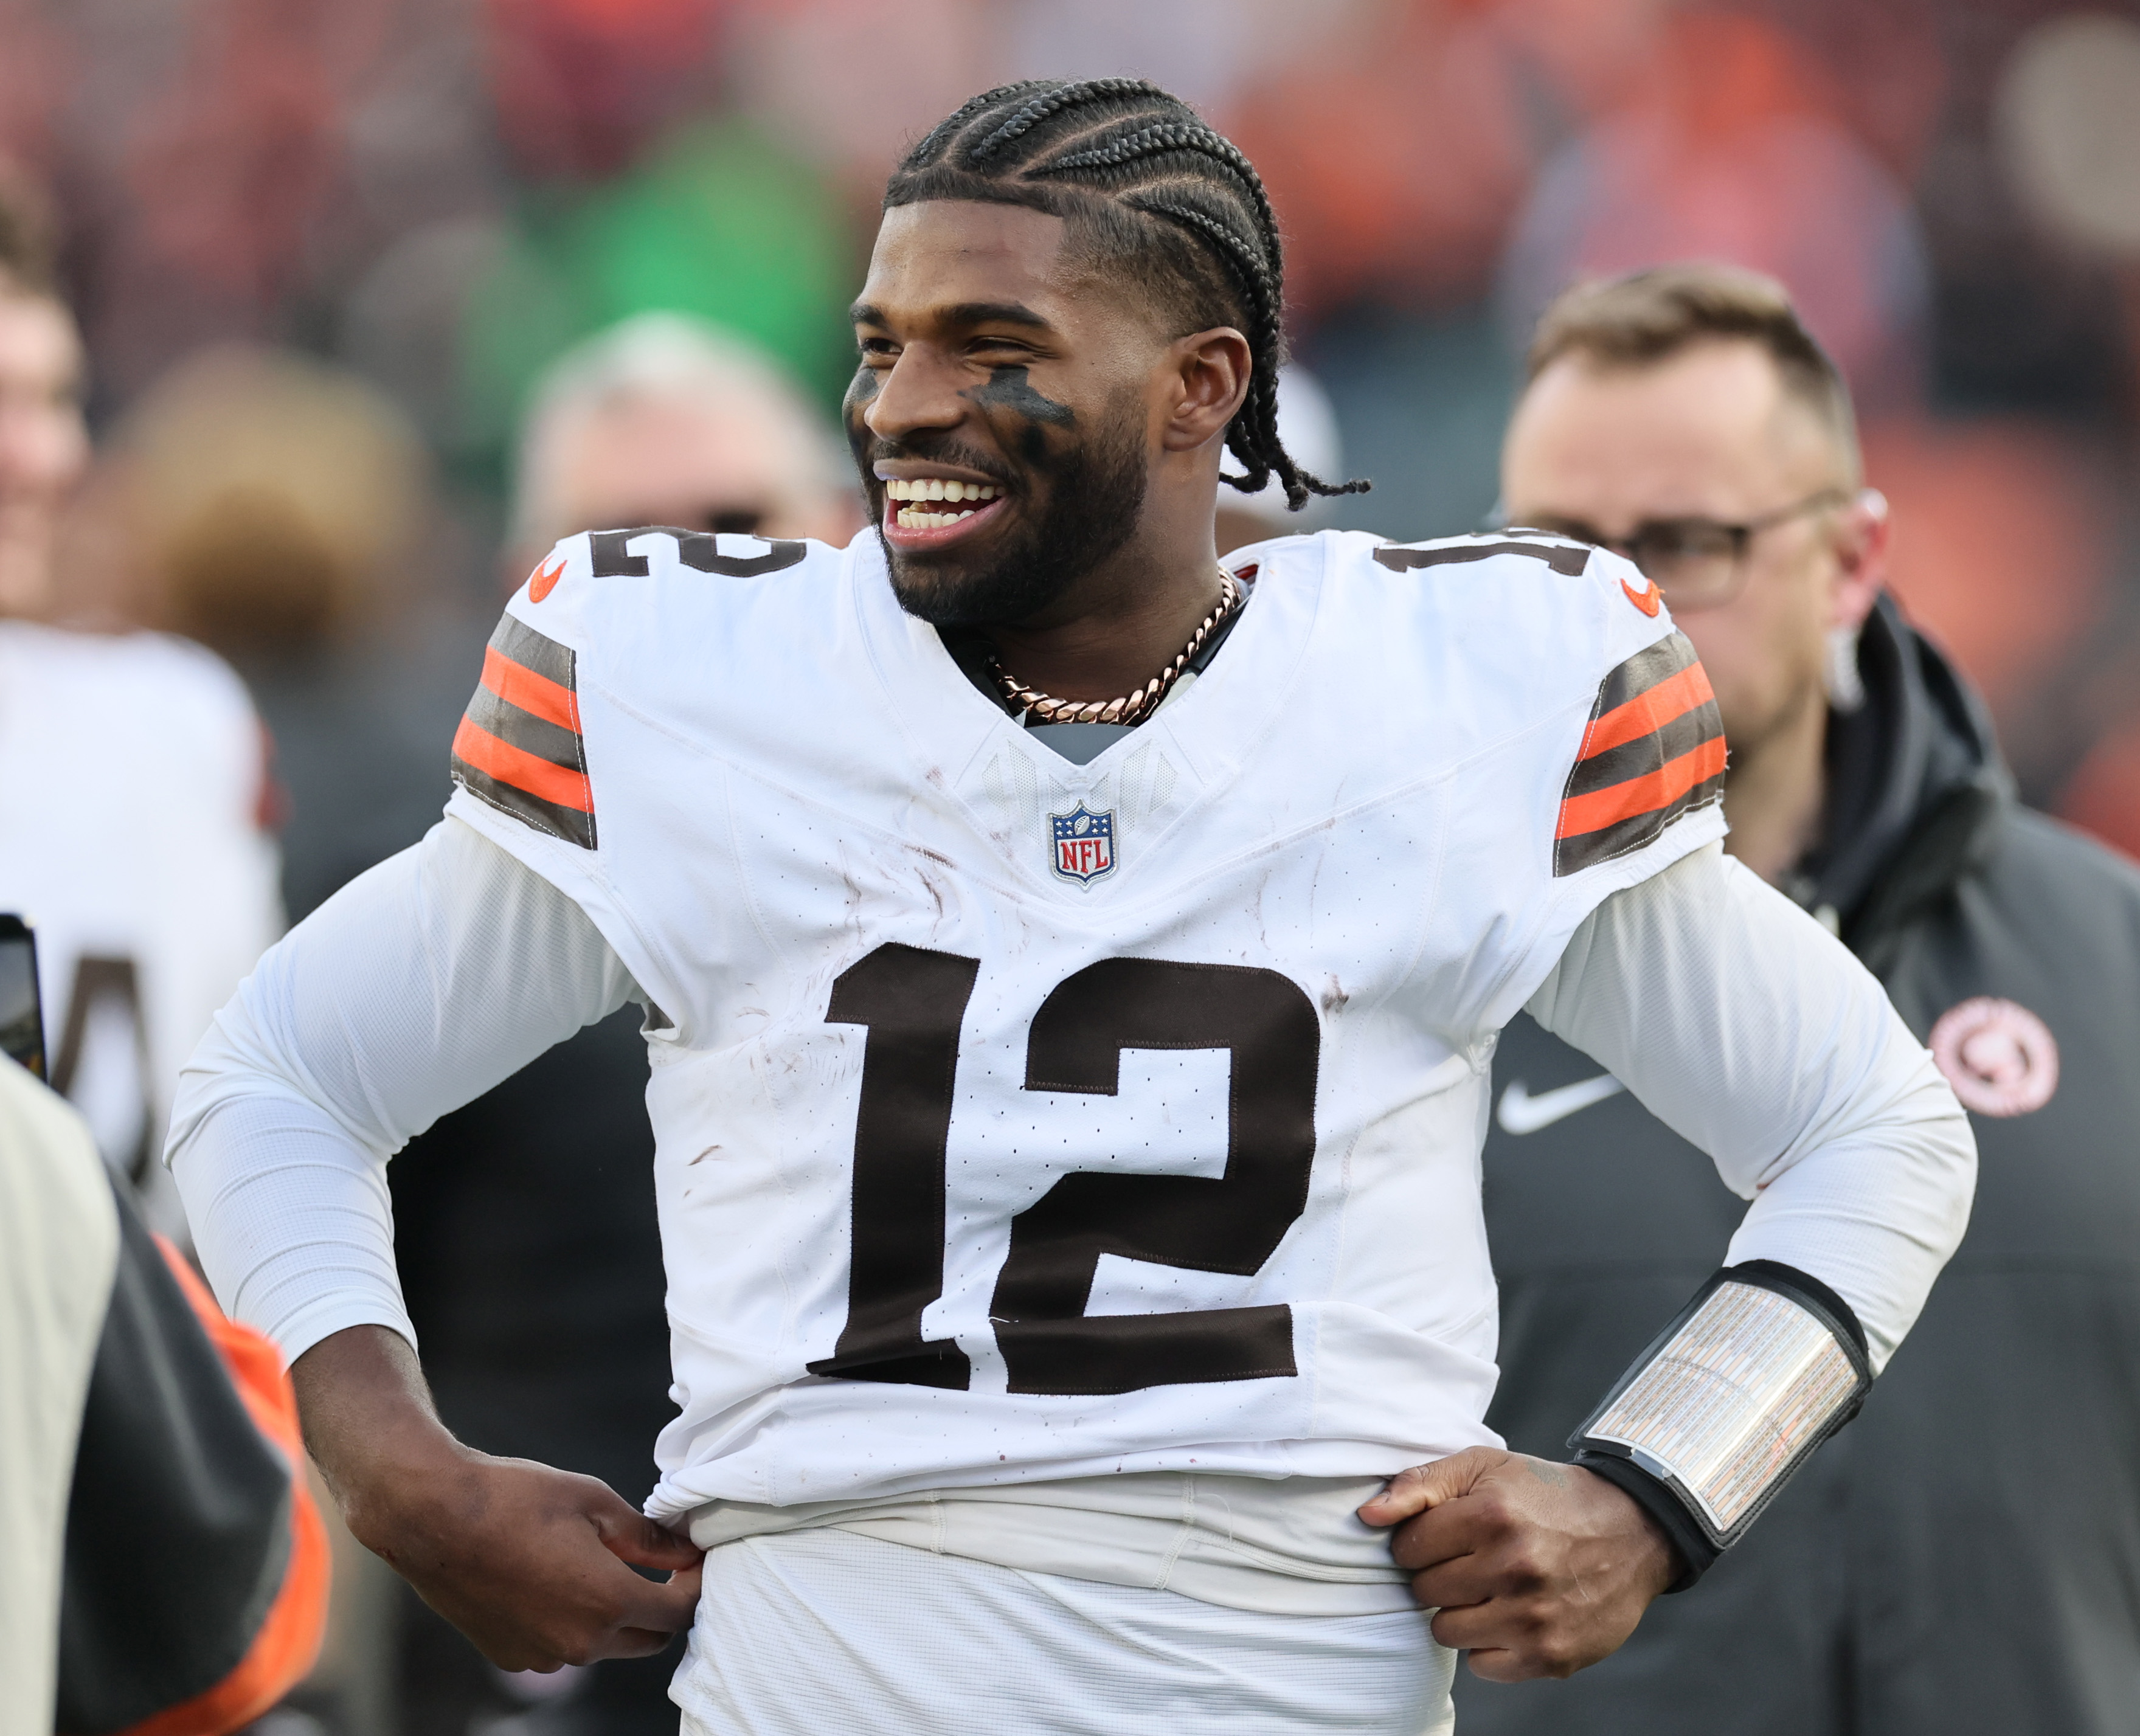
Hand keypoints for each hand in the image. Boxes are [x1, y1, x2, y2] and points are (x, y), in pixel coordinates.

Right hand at [294, 1326, 702, 1671]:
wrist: (432, 1517)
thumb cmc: (515, 1499)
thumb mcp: (594, 1502)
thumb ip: (647, 1535)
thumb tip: (685, 1551)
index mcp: (608, 1602)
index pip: (678, 1614)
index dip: (694, 1586)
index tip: (691, 1561)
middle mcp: (579, 1644)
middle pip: (648, 1639)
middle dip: (662, 1607)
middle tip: (661, 1567)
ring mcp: (542, 1657)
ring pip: (604, 1645)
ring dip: (616, 1616)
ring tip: (602, 1565)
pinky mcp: (511, 1656)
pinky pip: (562, 1648)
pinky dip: (574, 1623)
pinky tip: (557, 1581)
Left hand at [1358, 1447, 1678, 1680]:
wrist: (1631, 1531)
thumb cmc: (1546, 1496)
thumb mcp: (1485, 1467)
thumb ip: (1420, 1484)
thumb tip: (1367, 1515)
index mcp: (1492, 1515)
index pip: (1408, 1547)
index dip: (1420, 1541)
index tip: (1445, 1535)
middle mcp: (1514, 1568)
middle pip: (1424, 1591)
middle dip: (1439, 1575)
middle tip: (1471, 1561)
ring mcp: (1534, 1617)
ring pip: (1446, 1631)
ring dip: (1459, 1612)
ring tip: (1490, 1588)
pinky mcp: (1551, 1656)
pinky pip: (1482, 1665)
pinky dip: (1488, 1645)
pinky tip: (1511, 1616)